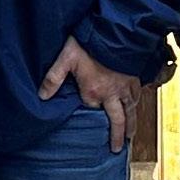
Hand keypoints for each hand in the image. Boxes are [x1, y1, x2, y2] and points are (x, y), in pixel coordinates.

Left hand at [41, 36, 147, 151]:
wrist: (114, 31)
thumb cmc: (89, 44)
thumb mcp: (66, 58)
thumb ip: (53, 78)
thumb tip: (42, 96)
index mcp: (94, 92)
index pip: (91, 109)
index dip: (88, 110)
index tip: (85, 112)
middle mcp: (113, 94)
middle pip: (118, 120)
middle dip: (119, 136)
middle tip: (118, 149)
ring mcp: (126, 87)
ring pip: (131, 110)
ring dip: (131, 124)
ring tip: (131, 134)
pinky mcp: (135, 78)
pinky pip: (138, 96)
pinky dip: (137, 105)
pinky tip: (135, 107)